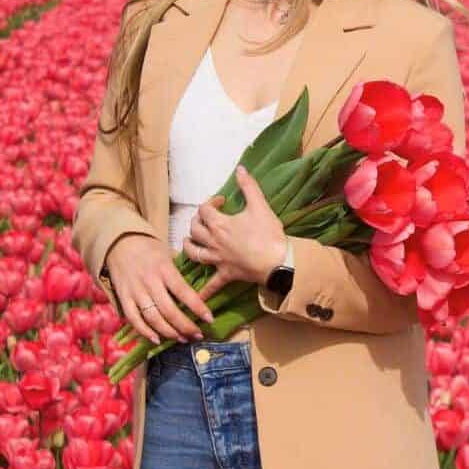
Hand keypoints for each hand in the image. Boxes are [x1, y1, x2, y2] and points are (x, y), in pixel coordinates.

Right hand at [106, 234, 213, 344]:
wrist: (120, 243)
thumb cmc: (150, 249)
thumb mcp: (168, 254)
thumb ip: (179, 274)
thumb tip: (199, 292)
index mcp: (164, 269)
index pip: (184, 292)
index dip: (197, 307)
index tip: (209, 319)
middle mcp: (150, 281)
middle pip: (169, 310)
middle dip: (185, 326)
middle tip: (197, 335)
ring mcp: (135, 291)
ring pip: (153, 318)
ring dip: (169, 332)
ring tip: (182, 339)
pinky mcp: (123, 298)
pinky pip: (134, 319)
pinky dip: (145, 332)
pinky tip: (157, 340)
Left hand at [186, 165, 287, 302]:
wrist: (278, 261)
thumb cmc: (269, 233)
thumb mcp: (260, 205)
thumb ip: (248, 186)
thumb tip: (240, 169)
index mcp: (220, 224)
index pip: (204, 210)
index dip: (210, 203)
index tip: (221, 201)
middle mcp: (213, 242)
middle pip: (194, 230)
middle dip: (197, 221)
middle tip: (206, 218)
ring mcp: (218, 259)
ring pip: (194, 253)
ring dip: (189, 247)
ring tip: (190, 242)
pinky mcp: (225, 274)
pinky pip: (211, 285)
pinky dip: (203, 292)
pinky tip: (195, 299)